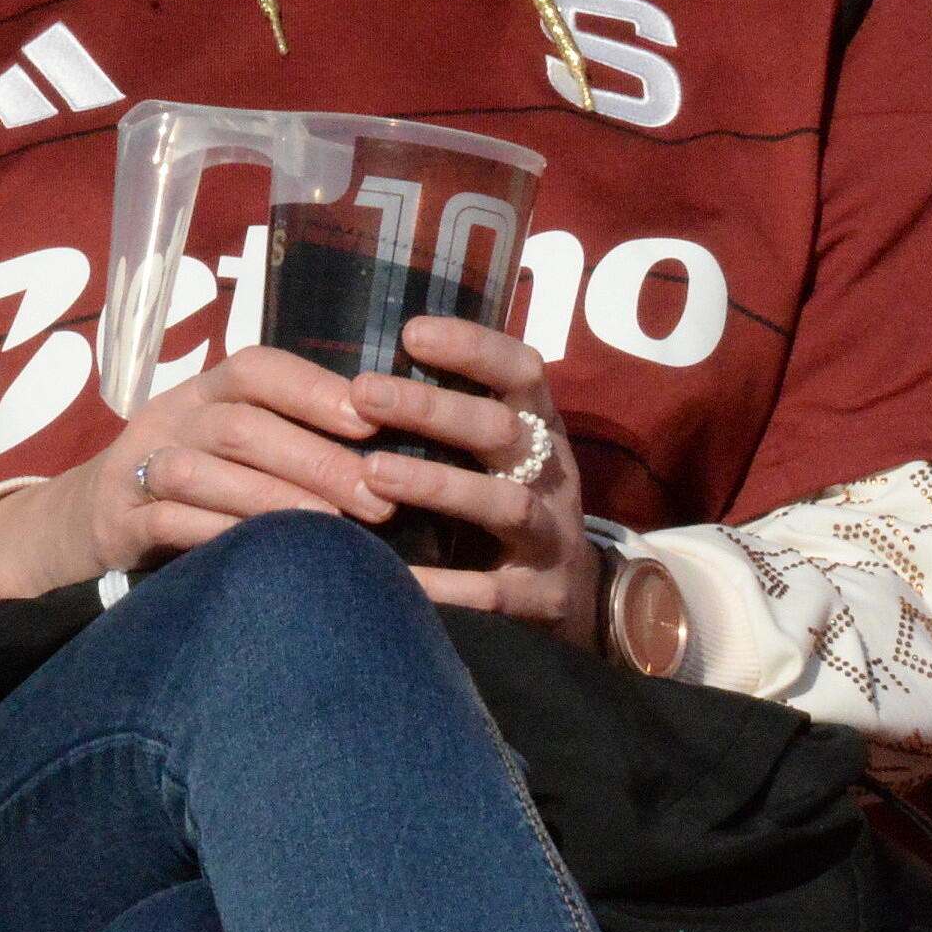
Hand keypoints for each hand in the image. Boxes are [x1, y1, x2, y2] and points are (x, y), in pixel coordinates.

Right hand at [0, 344, 400, 601]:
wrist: (75, 527)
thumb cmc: (182, 487)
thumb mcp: (220, 448)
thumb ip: (283, 440)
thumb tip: (389, 451)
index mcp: (200, 392)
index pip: (255, 368)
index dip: (313, 388)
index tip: (371, 419)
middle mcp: (167, 419)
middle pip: (241, 424)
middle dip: (316, 460)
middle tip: (378, 499)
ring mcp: (135, 469)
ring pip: (205, 470)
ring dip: (275, 499)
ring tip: (335, 531)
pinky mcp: (115, 524)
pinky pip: (169, 522)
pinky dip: (220, 536)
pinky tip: (265, 556)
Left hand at [353, 316, 600, 648]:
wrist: (572, 596)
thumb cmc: (505, 500)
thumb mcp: (496, 451)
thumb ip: (451, 413)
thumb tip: (359, 369)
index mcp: (539, 428)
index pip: (521, 370)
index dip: (473, 347)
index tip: (411, 333)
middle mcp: (551, 475)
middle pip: (502, 431)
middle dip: (433, 409)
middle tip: (363, 392)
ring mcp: (551, 536)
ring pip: (504, 505)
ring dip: (438, 485)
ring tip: (373, 473)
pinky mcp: (542, 598)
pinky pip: (491, 591)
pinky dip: (444, 584)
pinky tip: (394, 573)